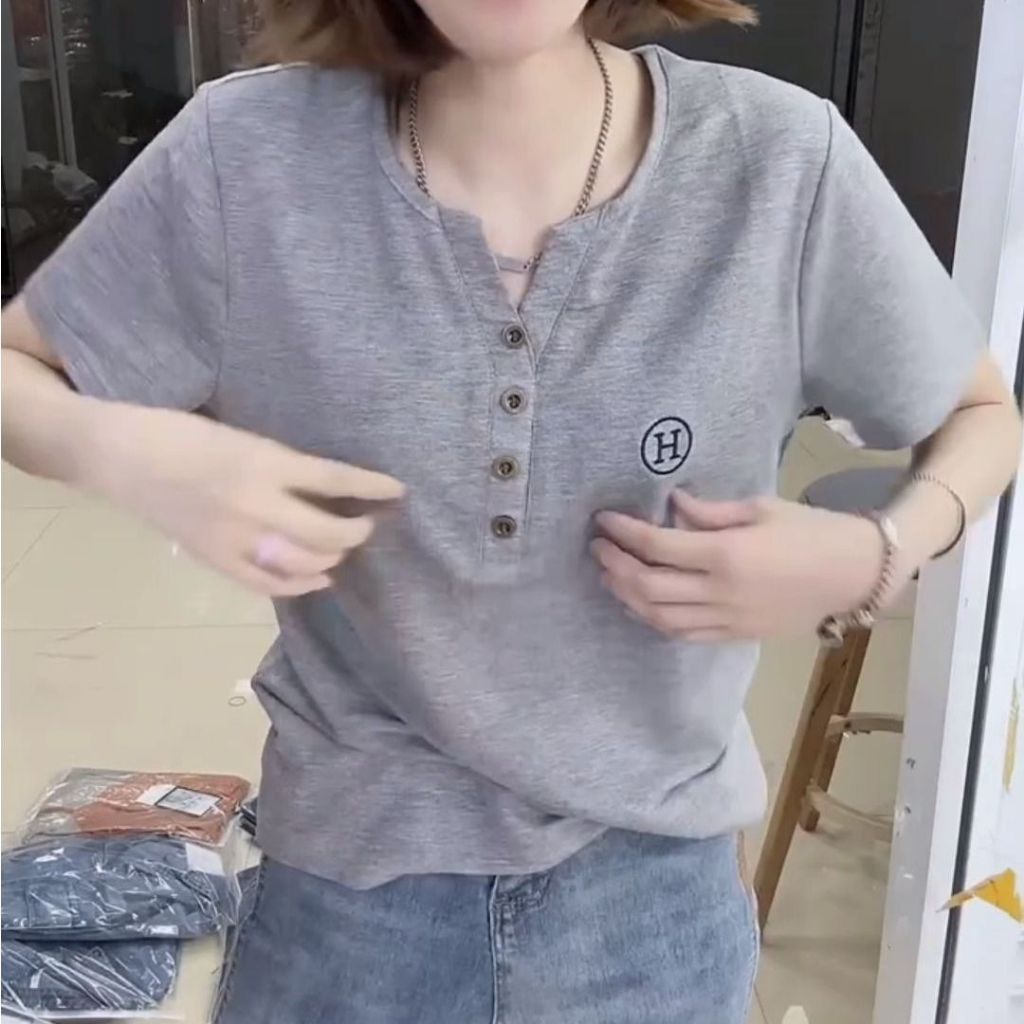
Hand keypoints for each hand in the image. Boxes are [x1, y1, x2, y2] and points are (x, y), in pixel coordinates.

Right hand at [87, 404, 404, 595]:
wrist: (121, 457)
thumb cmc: (183, 435)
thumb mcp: (243, 438)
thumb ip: (285, 467)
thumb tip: (331, 491)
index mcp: (262, 462)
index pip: (333, 478)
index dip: (371, 487)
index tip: (398, 491)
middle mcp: (254, 504)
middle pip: (325, 531)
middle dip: (355, 532)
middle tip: (367, 525)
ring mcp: (234, 538)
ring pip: (302, 562)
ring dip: (332, 556)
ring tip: (344, 547)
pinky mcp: (216, 560)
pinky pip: (268, 583)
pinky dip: (300, 584)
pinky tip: (319, 578)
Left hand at [591, 492, 897, 641]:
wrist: (856, 575)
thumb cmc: (812, 531)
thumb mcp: (761, 508)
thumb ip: (710, 511)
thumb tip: (671, 505)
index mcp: (727, 554)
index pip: (658, 545)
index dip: (624, 532)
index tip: (604, 519)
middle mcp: (721, 592)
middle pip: (649, 586)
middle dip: (615, 566)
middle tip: (598, 547)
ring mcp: (727, 619)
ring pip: (659, 616)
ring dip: (626, 596)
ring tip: (610, 575)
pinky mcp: (735, 635)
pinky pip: (683, 634)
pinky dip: (654, 619)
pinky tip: (640, 603)